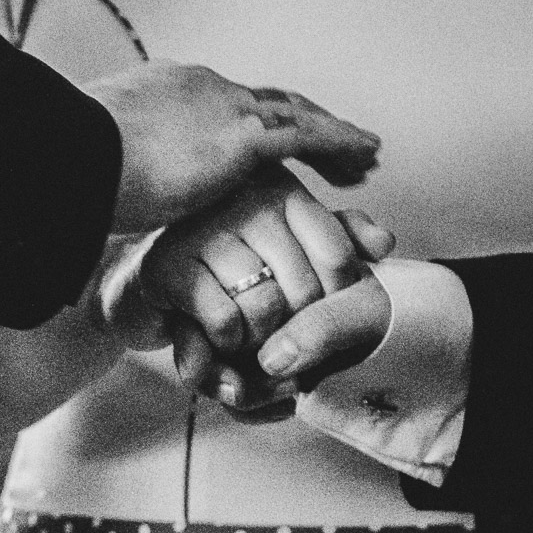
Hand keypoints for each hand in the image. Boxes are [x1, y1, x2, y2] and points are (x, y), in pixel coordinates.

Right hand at [84, 61, 379, 234]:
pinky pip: (307, 137)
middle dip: (303, 122)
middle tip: (335, 147)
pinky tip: (365, 158)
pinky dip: (339, 145)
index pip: (221, 102)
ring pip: (296, 114)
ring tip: (366, 157)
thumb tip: (94, 192)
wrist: (67, 159)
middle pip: (268, 102)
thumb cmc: (66, 171)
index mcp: (165, 90)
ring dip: (333, 134)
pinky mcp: (241, 137)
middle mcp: (201, 88)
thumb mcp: (92, 165)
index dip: (254, 119)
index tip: (272, 139)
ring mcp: (224, 107)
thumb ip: (111, 172)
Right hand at [99, 169, 394, 410]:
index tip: (325, 314)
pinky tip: (224, 337)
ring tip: (256, 340)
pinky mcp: (169, 266)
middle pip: (306, 288)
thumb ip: (339, 238)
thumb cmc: (226, 264)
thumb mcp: (288, 246)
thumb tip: (385, 244)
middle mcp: (244, 199)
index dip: (339, 297)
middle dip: (301, 328)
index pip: (338, 253)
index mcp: (279, 189)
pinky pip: (225, 320)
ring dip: (263, 340)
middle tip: (289, 339)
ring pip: (266, 306)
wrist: (147, 279)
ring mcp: (203, 230)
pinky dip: (229, 343)